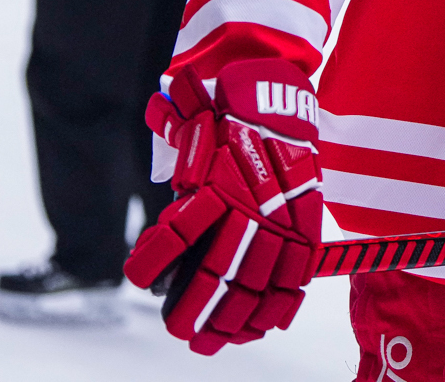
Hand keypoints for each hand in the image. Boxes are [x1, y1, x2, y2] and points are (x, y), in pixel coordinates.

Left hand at [125, 60, 322, 353]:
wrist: (280, 104)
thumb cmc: (230, 121)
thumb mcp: (197, 132)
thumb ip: (177, 158)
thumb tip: (156, 170)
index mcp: (216, 187)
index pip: (176, 235)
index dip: (153, 262)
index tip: (141, 277)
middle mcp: (247, 210)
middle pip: (218, 275)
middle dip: (196, 310)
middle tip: (181, 331)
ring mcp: (280, 223)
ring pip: (257, 285)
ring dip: (235, 320)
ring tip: (216, 340)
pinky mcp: (304, 229)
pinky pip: (294, 276)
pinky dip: (279, 306)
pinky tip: (261, 327)